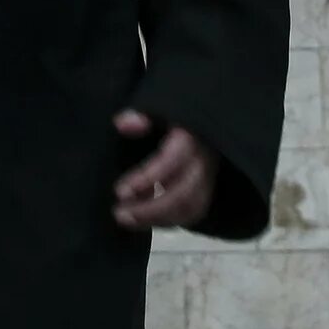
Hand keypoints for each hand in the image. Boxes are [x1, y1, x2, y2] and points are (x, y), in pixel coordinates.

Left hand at [111, 110, 220, 229]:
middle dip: (151, 209)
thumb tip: (124, 124)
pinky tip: (144, 221)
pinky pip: (193, 212)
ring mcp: (209, 177)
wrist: (197, 118)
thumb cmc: (169, 113)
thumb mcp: (157, 107)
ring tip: (127, 220)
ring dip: (158, 219)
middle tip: (119, 214)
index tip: (120, 191)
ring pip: (191, 208)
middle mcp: (204, 160)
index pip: (172, 161)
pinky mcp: (208, 189)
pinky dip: (169, 221)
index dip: (147, 179)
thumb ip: (140, 114)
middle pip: (185, 193)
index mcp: (191, 136)